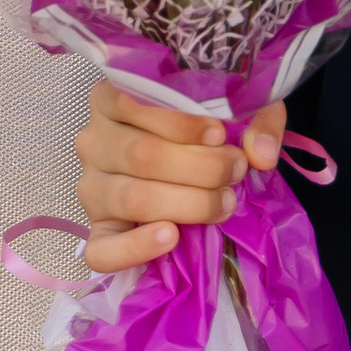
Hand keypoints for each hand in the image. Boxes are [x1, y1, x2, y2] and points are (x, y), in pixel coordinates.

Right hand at [76, 80, 287, 274]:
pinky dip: (135, 247)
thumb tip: (260, 153)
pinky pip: (101, 250)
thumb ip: (255, 120)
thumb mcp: (232, 110)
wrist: (190, 164)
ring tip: (223, 203)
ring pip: (131, 198)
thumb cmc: (203, 130)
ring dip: (185, 203)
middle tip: (235, 171)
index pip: (132, 104)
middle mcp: (92, 142)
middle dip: (198, 167)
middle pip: (140, 155)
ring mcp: (91, 189)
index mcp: (110, 101)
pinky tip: (170, 236)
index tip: (220, 135)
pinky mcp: (98, 231)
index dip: (179, 123)